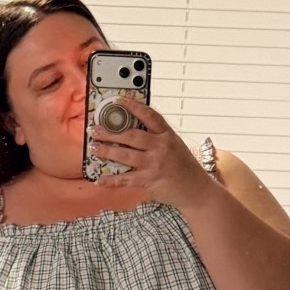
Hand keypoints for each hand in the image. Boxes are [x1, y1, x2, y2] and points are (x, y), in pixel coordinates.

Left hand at [88, 102, 217, 208]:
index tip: (119, 100)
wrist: (195, 189)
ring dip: (107, 151)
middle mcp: (161, 147)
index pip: (150, 116)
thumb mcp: (175, 145)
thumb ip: (157, 137)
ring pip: (125, 155)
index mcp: (167, 135)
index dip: (134, 106)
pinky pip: (125, 179)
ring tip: (94, 148)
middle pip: (132, 135)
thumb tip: (132, 130)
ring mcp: (154, 164)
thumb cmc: (184, 166)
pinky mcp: (149, 180)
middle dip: (110, 132)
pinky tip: (99, 179)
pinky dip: (111, 180)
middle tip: (95, 130)